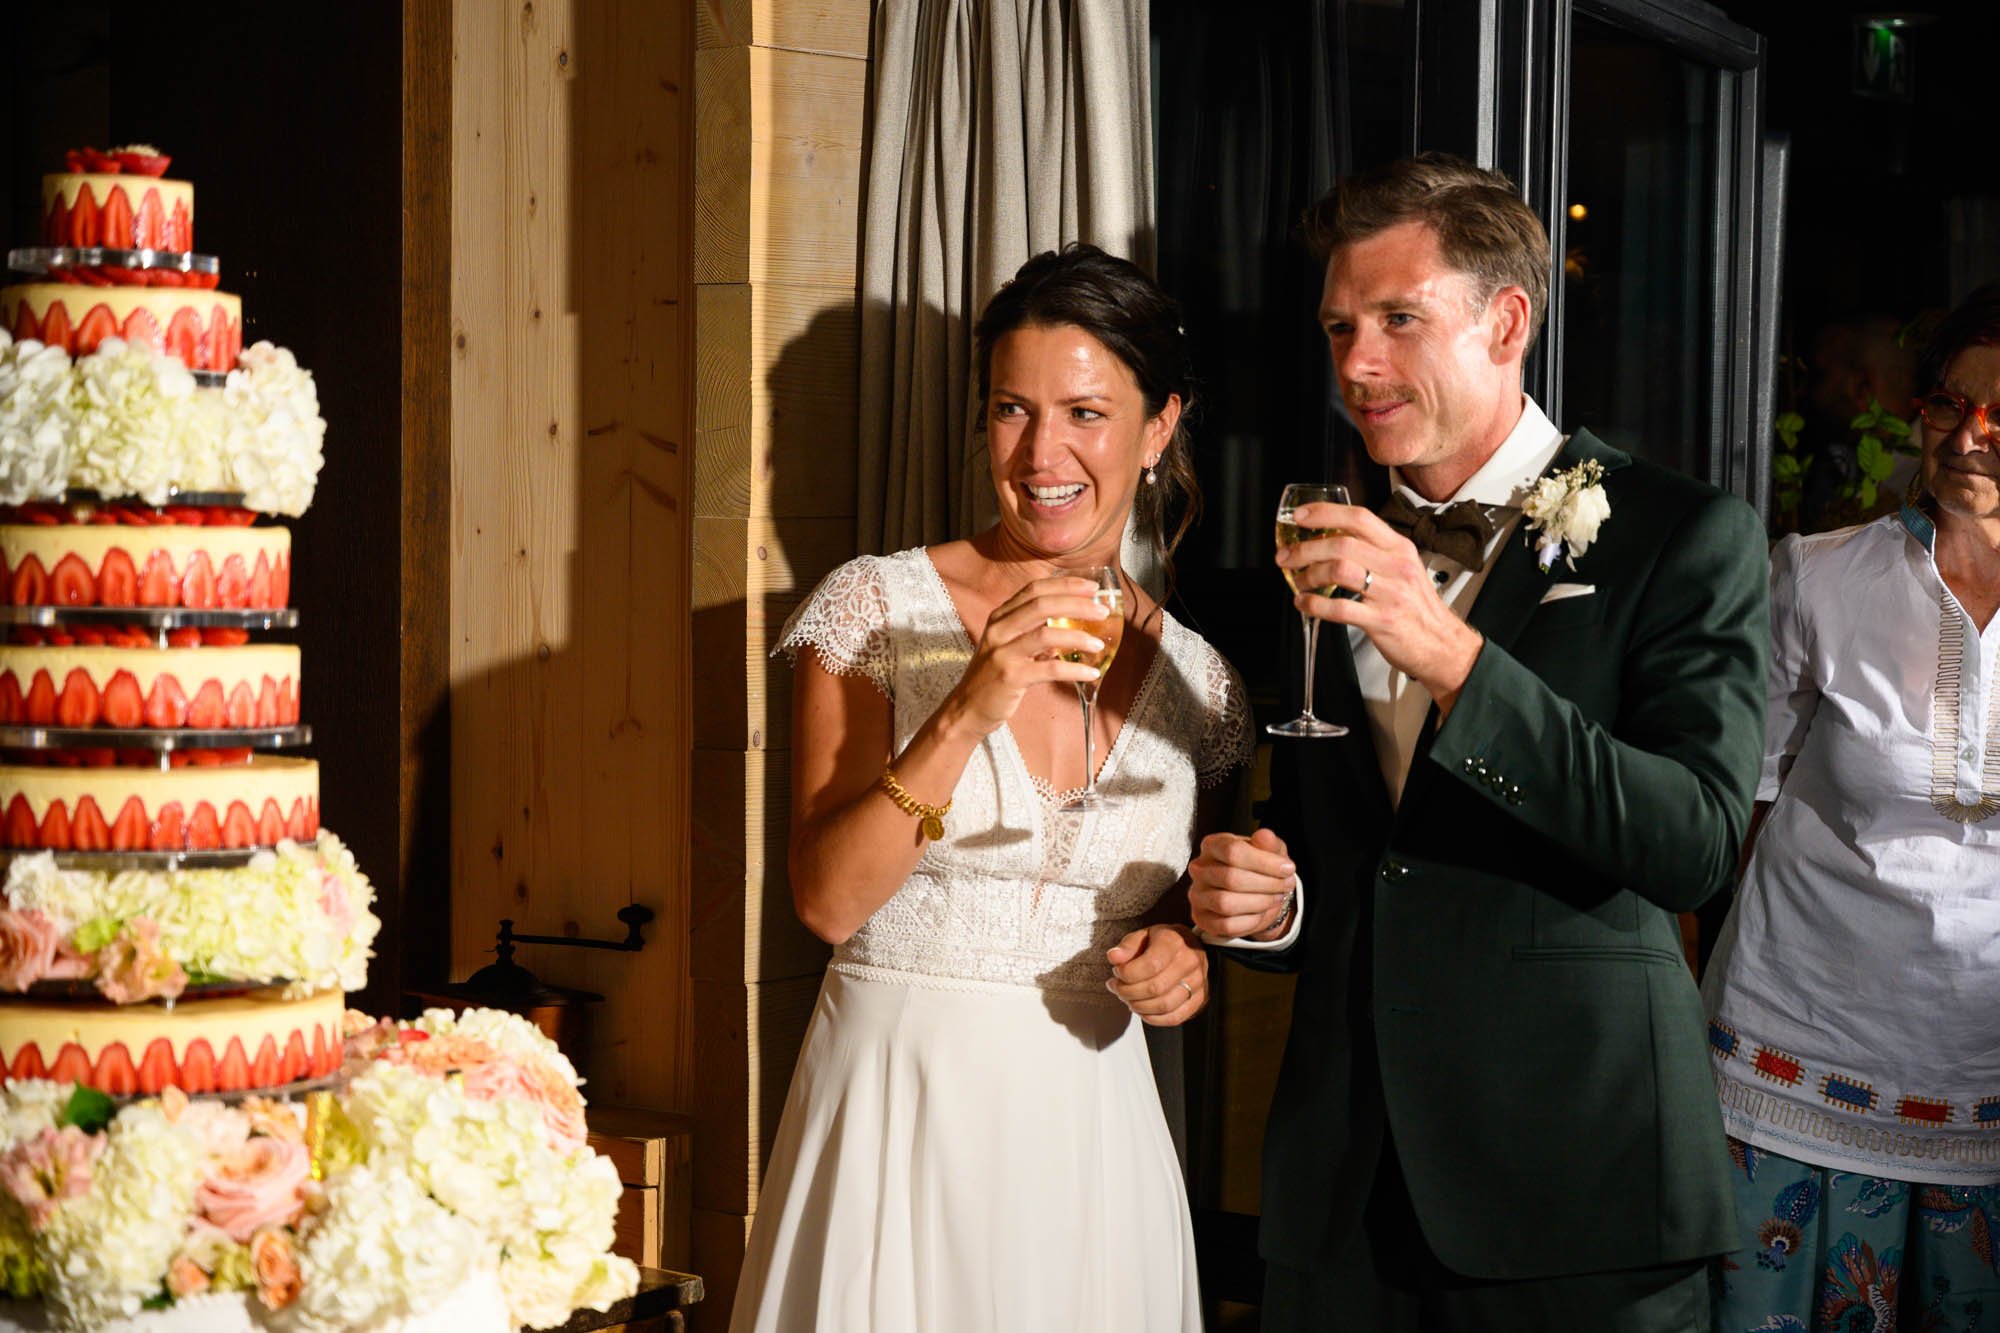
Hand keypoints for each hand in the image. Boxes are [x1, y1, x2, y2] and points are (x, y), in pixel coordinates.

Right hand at [943, 576, 1113, 736]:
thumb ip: (1034, 631)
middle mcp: (999, 629)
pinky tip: (1091, 673)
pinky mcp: (1010, 677)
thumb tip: (1072, 622)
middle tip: (1102, 611)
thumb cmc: (993, 676)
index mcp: (1000, 616)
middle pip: (1042, 605)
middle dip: (1077, 604)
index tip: (1092, 588)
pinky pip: (1049, 668)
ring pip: (1046, 634)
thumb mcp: (1009, 645)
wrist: (967, 708)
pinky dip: (1074, 669)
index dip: (1066, 585)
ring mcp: (1003, 652)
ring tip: (1099, 644)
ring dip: (1078, 637)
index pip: (1035, 589)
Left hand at [1106, 924, 1206, 1024]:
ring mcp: (1197, 983)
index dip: (1128, 974)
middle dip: (1128, 992)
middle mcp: (1189, 962)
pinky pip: (1174, 1018)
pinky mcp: (1199, 1000)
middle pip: (1155, 988)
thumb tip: (1114, 957)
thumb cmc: (1163, 942)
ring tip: (1127, 998)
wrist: (1190, 947)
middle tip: (1117, 987)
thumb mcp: (1143, 935)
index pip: (1150, 965)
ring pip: (1163, 1005)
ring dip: (1138, 1006)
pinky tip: (1141, 1009)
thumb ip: (1127, 946)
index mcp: (1174, 942)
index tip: (1117, 972)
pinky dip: (1152, 1018)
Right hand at [1188, 828, 1295, 939]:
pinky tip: (1261, 912)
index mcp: (1213, 845)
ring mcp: (1197, 895)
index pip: (1233, 851)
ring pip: (1226, 903)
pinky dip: (1250, 921)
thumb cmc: (1259, 867)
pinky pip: (1226, 925)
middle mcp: (1200, 869)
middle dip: (1267, 884)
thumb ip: (1268, 843)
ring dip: (1259, 903)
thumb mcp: (1270, 851)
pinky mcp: (1202, 919)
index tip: (1288, 868)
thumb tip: (1264, 835)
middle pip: (1231, 878)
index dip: (1265, 862)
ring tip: (1276, 897)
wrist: (1254, 894)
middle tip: (1287, 885)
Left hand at [1277, 501, 1483, 710]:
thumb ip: (1374, 551)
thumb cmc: (1417, 606)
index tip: (1301, 516)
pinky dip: (1314, 604)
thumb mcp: (1403, 568)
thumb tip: (1331, 538)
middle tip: (1286, 556)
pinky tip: (1305, 604)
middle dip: (1305, 548)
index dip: (1326, 513)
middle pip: (1342, 543)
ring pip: (1338, 570)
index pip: (1360, 518)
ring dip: (1308, 575)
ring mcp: (1390, 593)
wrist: (1442, 644)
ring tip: (1297, 581)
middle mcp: (1396, 566)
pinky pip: (1340, 608)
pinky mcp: (1382, 620)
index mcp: (1399, 548)